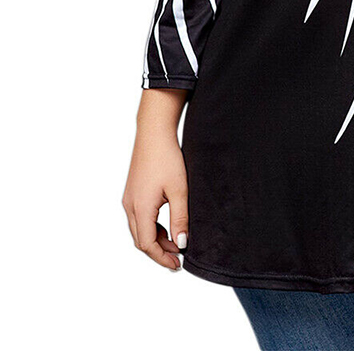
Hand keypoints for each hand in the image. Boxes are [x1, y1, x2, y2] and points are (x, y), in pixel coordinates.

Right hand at [122, 89, 189, 270]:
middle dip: (158, 252)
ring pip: (139, 230)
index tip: (177, 265)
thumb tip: (181, 244)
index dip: (162, 258)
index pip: (147, 244)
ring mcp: (129, 199)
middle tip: (177, 259)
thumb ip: (181, 218)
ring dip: (156, 240)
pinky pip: (139, 218)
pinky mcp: (132, 192)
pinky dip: (152, 227)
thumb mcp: (179, 190)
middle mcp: (130, 206)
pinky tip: (167, 226)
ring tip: (176, 243)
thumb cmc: (168, 158)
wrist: (154, 133)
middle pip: (141, 240)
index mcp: (140, 208)